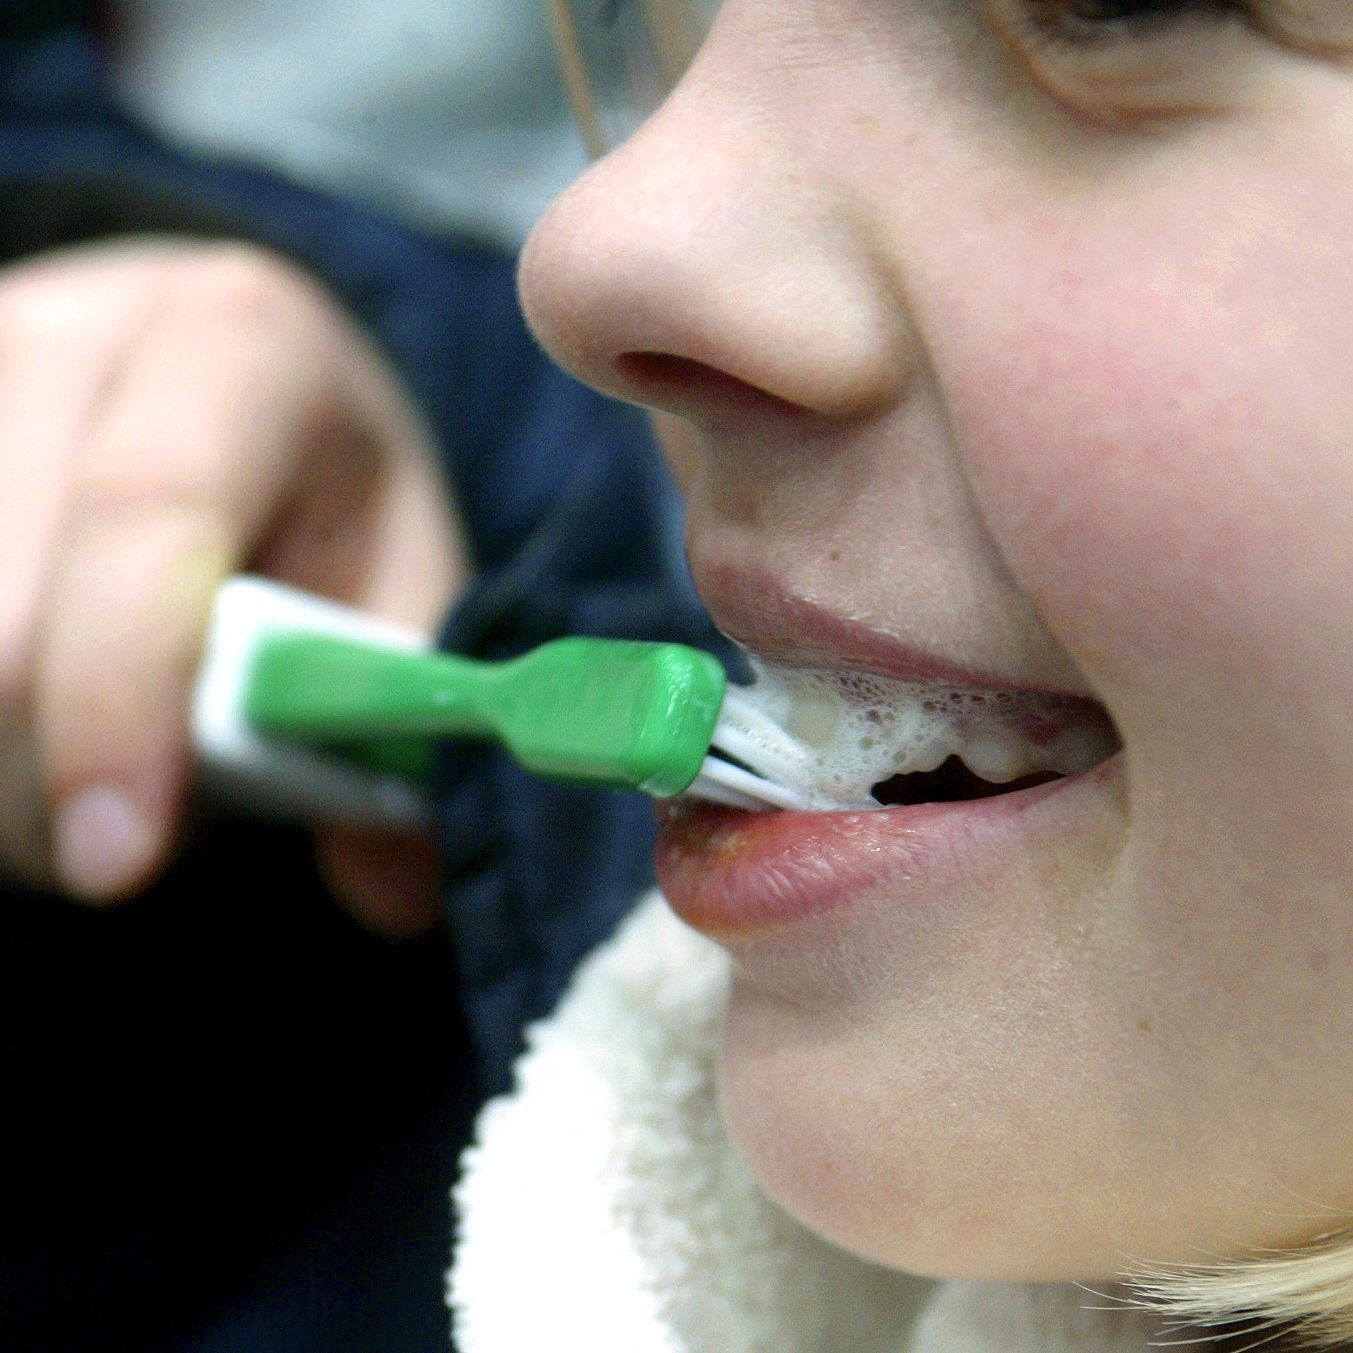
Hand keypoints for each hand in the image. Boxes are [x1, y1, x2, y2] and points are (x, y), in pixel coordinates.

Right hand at [0, 237, 466, 933]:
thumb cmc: (321, 502)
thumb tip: (391, 885)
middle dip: (45, 777)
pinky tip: (21, 726)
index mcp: (241, 346)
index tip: (120, 856)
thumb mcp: (401, 585)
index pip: (147, 517)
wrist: (219, 390)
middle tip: (125, 839)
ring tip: (81, 768)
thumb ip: (397, 723)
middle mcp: (73, 328)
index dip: (119, 698)